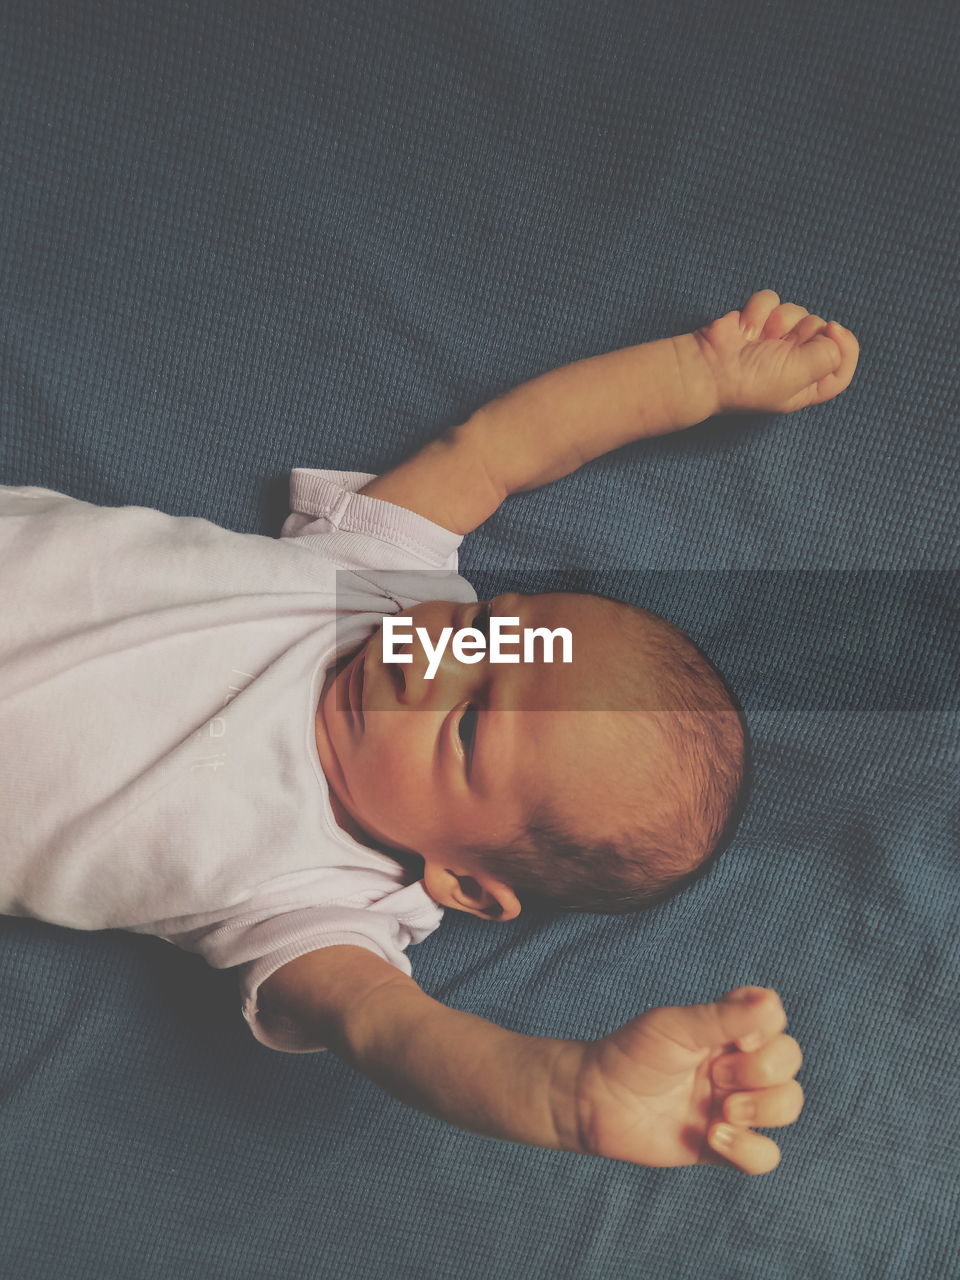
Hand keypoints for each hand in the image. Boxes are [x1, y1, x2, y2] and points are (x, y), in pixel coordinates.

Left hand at [566, 986, 802, 1173]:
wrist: (594, 1101)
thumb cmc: (631, 1052)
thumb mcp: (675, 1027)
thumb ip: (723, 1017)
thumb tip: (770, 1000)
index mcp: (726, 1030)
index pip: (775, 1020)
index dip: (764, 1031)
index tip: (733, 1039)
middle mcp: (736, 1064)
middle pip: (789, 1063)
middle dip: (762, 1072)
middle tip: (718, 1076)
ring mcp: (733, 1105)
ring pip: (787, 1106)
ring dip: (763, 1109)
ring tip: (721, 1112)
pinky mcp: (724, 1146)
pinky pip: (766, 1155)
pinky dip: (749, 1149)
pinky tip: (714, 1137)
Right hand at [694, 289, 859, 414]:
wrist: (708, 367)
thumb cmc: (750, 381)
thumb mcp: (799, 377)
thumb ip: (829, 355)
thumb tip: (833, 332)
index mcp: (808, 384)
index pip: (842, 363)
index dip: (845, 345)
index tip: (833, 331)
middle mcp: (795, 362)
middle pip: (822, 331)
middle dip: (803, 331)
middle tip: (780, 344)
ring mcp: (776, 340)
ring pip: (798, 312)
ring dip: (779, 321)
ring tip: (759, 338)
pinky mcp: (758, 320)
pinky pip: (772, 300)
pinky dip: (759, 310)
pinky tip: (745, 328)